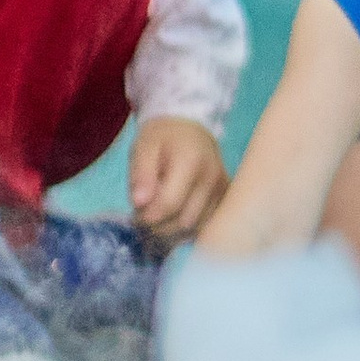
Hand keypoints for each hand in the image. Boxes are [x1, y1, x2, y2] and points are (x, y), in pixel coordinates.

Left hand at [129, 117, 229, 246]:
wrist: (191, 129)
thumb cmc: (162, 138)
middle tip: (142, 218)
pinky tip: (172, 218)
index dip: (148, 217)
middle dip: (158, 226)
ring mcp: (223, 190)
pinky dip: (185, 228)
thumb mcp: (143, 147)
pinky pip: (204, 225)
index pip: (169, 204)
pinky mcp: (225, 199)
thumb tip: (139, 203)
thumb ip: (140, 174)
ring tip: (156, 216)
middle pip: (183, 221)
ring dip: (171, 230)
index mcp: (191, 162)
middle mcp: (212, 178)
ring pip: (195, 228)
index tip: (134, 217)